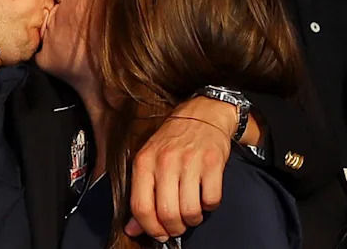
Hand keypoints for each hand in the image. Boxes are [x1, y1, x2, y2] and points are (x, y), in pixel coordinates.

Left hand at [126, 97, 235, 241]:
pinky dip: (210, 206)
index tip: (159, 233)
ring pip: (190, 211)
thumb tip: (133, 229)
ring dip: (193, 220)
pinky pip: (211, 200)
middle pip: (167, 213)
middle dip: (174, 228)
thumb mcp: (150, 160)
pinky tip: (205, 197)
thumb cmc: (174, 139)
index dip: (150, 228)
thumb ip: (141, 194)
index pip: (141, 206)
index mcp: (145, 161)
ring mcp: (191, 161)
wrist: (204, 113)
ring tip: (192, 213)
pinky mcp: (213, 162)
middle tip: (178, 226)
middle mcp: (166, 161)